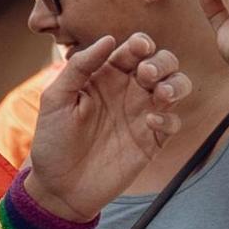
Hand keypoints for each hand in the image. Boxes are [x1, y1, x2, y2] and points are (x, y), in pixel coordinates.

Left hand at [25, 32, 188, 219]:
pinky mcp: (151, 141)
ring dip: (176, 84)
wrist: (58, 188)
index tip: (138, 49)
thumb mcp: (55, 100)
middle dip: (162, 62)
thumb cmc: (53, 142)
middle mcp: (128, 92)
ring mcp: (142, 115)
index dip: (141, 43)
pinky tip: (150, 123)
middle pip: (162, 63)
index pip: (133, 50)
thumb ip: (78, 67)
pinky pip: (173, 122)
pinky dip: (169, 118)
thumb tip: (108, 39)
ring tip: (161, 94)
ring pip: (176, 86)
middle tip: (146, 75)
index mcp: (106, 77)